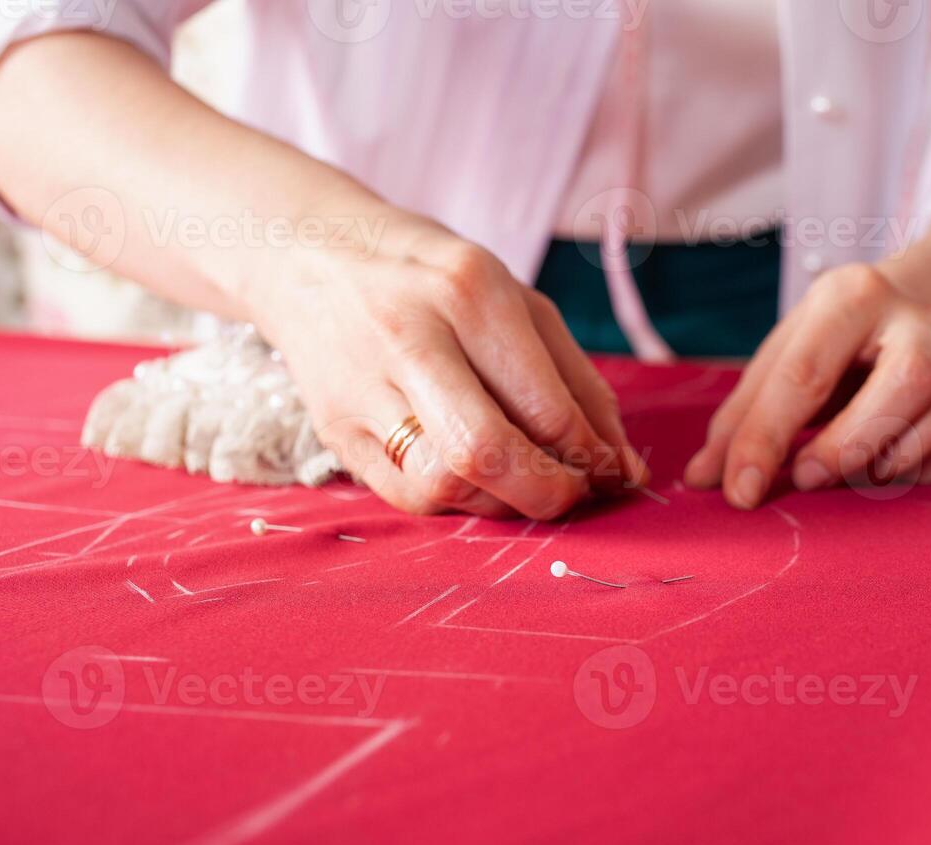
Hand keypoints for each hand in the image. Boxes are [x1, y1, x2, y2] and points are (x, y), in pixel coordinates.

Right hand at [255, 213, 647, 518]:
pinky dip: (457, 503)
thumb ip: (576, 382)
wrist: (308, 255)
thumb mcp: (516, 300)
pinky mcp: (335, 431)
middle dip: (548, 493)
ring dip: (502, 503)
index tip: (608, 468)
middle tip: (573, 494)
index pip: (543, 404)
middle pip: (487, 452)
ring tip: (521, 482)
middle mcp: (409, 337)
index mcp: (468, 292)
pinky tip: (474, 480)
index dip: (589, 455)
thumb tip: (621, 465)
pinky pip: (408, 496)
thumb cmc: (434, 279)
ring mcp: (362, 388)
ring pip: (445, 484)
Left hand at [684, 263, 930, 508]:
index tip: (740, 491)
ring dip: (900, 455)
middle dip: (851, 443)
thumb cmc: (826, 345)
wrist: (899, 311)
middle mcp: (913, 318)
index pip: (806, 371)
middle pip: (908, 378)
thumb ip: (739, 419)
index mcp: (850, 296)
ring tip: (856, 474)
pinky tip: (896, 470)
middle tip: (808, 477)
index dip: (766, 439)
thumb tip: (703, 480)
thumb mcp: (778, 361)